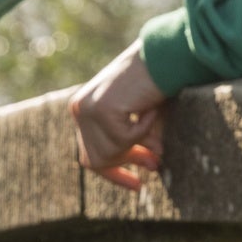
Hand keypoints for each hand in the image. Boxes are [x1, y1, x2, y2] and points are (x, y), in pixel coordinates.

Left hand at [69, 40, 168, 190]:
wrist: (162, 55)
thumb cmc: (155, 82)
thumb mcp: (137, 117)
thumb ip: (132, 140)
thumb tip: (147, 165)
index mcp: (83, 110)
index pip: (90, 155)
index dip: (114, 174)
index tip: (138, 186)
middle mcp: (79, 110)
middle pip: (97, 160)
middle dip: (129, 162)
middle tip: (156, 163)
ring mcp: (87, 110)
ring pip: (111, 153)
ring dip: (139, 144)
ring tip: (155, 124)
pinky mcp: (101, 110)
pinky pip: (125, 139)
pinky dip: (145, 130)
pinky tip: (151, 109)